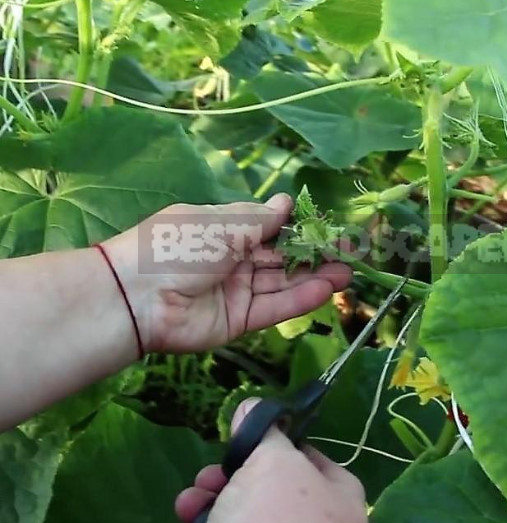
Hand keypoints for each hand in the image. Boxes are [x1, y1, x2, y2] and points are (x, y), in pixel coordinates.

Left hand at [101, 194, 350, 354]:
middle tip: (352, 253)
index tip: (332, 228)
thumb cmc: (178, 245)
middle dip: (316, 255)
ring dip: (315, 278)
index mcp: (224, 229)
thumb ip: (260, 218)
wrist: (138, 297)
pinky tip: (325, 291)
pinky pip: (273, 308)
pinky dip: (298, 300)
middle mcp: (233, 259)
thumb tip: (287, 202)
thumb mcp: (221, 223)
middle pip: (281, 257)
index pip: (271, 228)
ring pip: (282, 284)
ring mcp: (236, 291)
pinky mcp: (238, 321)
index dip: (301, 229)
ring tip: (348, 273)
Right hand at [175, 398, 368, 522]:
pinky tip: (189, 514)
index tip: (252, 437)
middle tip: (211, 471)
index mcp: (341, 500)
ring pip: (250, 512)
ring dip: (215, 496)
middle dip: (234, 472)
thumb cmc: (276, 521)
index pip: (315, 459)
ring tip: (191, 496)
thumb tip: (253, 407)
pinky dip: (211, 521)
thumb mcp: (273, 461)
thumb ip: (265, 432)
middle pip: (275, 486)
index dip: (282, 443)